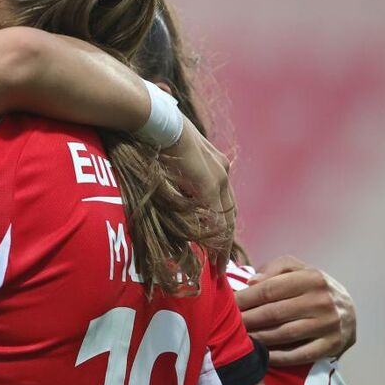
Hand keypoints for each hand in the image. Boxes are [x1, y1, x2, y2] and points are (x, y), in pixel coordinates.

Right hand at [164, 119, 235, 258]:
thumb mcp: (170, 156)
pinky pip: (214, 216)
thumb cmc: (155, 133)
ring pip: (226, 218)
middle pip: (229, 213)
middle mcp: (221, 171)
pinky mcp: (207, 183)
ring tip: (218, 266)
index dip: (220, 223)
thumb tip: (168, 187)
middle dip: (226, 240)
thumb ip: (175, 176)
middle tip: (221, 263)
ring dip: (222, 243)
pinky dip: (214, 236)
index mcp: (214, 164)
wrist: (155, 118)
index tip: (216, 243)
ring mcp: (217, 177)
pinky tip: (211, 252)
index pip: (222, 200)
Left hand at [234, 255, 356, 366]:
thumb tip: (251, 283)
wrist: (348, 310)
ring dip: (257, 338)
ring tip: (239, 339)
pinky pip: (299, 355)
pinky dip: (277, 357)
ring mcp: (328, 324)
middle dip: (246, 320)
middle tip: (227, 325)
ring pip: (283, 334)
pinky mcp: (331, 345)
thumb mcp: (298, 269)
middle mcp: (322, 301)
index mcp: (311, 278)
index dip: (244, 298)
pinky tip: (261, 355)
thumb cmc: (312, 286)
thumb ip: (275, 269)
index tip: (227, 305)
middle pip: (273, 313)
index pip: (269, 289)